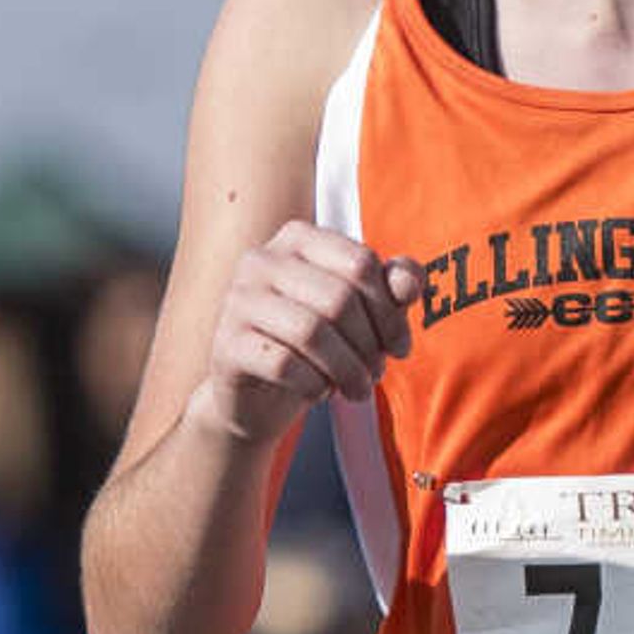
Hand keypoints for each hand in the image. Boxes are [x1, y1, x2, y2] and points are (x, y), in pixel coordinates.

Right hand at [188, 224, 423, 445]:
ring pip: (311, 331)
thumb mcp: (361, 314)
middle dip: (369, 346)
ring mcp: (238, 300)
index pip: (361, 263)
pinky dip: (313, 385)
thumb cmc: (315, 345)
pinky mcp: (226, 345)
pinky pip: (283, 364)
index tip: (399, 347)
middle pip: (339, 299)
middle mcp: (262, 259)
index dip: (391, 311)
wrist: (255, 395)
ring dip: (347, 370)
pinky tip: (318, 392)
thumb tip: (407, 285)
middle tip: (374, 374)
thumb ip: (392, 288)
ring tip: (357, 390)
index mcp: (298, 238)